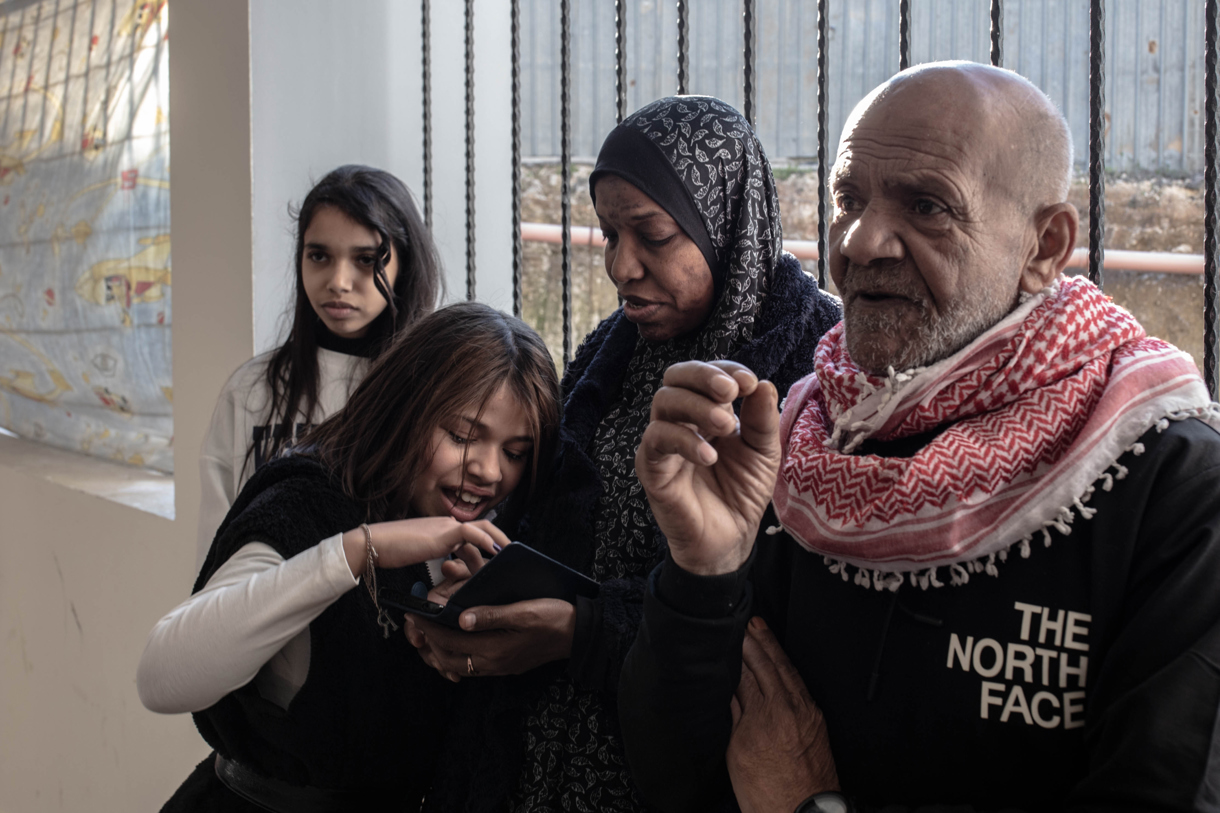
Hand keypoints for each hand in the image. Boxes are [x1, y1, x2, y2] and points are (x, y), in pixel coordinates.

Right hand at [342, 518, 507, 576]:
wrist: (373, 544)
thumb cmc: (392, 551)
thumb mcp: (420, 554)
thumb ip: (437, 556)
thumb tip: (449, 568)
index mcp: (443, 528)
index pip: (473, 534)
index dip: (487, 546)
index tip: (497, 560)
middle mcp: (447, 524)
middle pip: (484, 528)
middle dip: (500, 542)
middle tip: (511, 560)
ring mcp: (446, 526)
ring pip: (482, 531)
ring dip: (497, 546)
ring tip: (507, 562)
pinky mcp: (443, 533)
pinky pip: (472, 534)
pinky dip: (486, 542)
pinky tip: (495, 554)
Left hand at [403, 598, 575, 680]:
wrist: (578, 635)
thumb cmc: (553, 617)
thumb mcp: (523, 610)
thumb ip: (491, 615)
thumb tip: (460, 618)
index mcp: (495, 648)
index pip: (451, 641)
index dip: (429, 628)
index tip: (414, 614)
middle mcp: (494, 663)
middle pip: (449, 659)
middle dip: (430, 642)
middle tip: (416, 624)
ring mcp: (500, 667)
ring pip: (460, 667)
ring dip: (442, 652)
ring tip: (430, 635)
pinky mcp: (506, 666)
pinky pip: (473, 667)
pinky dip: (458, 657)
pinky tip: (456, 643)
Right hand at [635, 360, 779, 574]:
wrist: (730, 539)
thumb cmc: (743, 493)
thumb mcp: (763, 453)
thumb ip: (762, 420)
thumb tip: (762, 383)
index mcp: (709, 410)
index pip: (708, 374)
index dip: (727, 370)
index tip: (749, 382)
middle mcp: (683, 419)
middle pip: (676, 376)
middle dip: (703, 376)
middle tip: (730, 391)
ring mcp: (664, 441)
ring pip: (664, 401)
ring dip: (696, 406)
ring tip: (725, 425)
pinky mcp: (651, 466)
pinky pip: (657, 439)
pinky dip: (684, 441)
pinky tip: (710, 456)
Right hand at [728, 618, 837, 812]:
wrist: (801, 812)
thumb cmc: (765, 793)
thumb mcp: (736, 754)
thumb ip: (735, 716)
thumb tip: (731, 689)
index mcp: (761, 718)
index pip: (745, 674)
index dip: (736, 652)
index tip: (728, 636)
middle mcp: (786, 710)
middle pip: (767, 664)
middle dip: (755, 641)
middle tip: (744, 622)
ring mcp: (805, 712)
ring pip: (786, 669)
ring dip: (772, 646)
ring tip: (760, 629)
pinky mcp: (816, 718)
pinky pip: (799, 682)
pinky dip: (786, 665)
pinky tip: (779, 658)